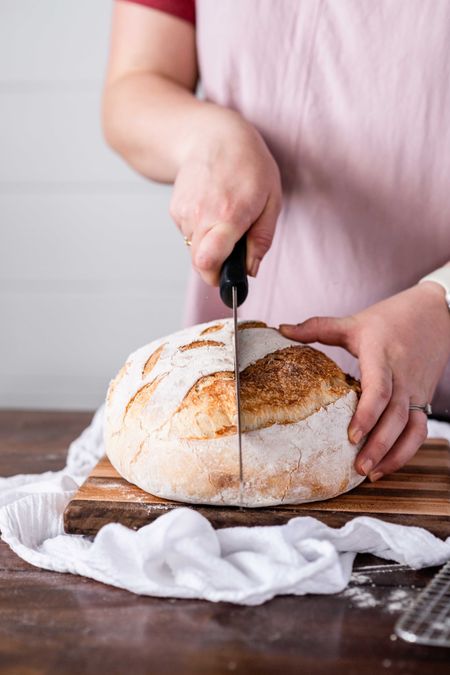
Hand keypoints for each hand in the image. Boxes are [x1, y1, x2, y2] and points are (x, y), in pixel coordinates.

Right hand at [170, 106, 281, 284]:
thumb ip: (262, 239)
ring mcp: (184, 212)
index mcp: (229, 215)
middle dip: (217, 266)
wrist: (212, 134)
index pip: (208, 261)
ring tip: (224, 217)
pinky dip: (201, 231)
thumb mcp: (272, 199)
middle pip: (200, 264)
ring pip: (195, 250)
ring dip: (211, 245)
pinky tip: (211, 208)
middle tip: (234, 249)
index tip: (230, 279)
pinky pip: (189, 235)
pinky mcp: (175, 210)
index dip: (218, 278)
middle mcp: (202, 215)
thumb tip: (250, 270)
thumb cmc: (248, 164)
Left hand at [280, 282, 449, 480]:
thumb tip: (282, 328)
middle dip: (379, 445)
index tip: (351, 436)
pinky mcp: (423, 399)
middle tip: (358, 467)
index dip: (367, 414)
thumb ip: (318, 327)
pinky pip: (419, 430)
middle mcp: (403, 377)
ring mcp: (416, 390)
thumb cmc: (391, 318)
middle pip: (395, 417)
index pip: (379, 389)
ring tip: (370, 473)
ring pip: (412, 428)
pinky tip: (385, 465)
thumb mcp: (354, 322)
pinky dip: (406, 450)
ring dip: (394, 454)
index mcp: (382, 357)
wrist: (437, 314)